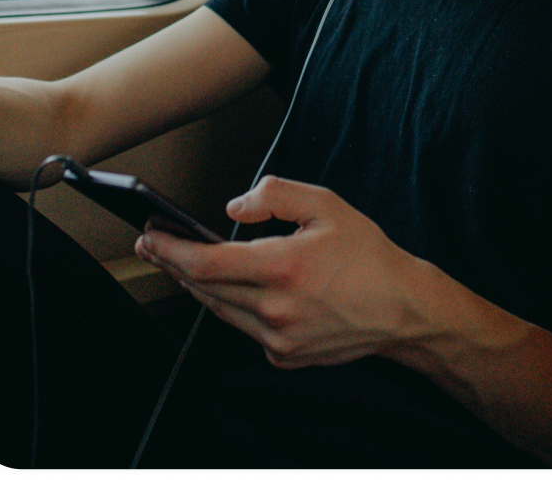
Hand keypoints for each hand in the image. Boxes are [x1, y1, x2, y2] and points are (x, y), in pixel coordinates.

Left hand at [135, 175, 425, 367]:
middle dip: (174, 264)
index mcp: (283, 267)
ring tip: (183, 263)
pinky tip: (237, 289)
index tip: (150, 236)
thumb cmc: (368, 255)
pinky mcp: (283, 355)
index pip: (206, 263)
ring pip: (220, 309)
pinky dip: (235, 306)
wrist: (400, 308)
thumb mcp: (328, 205)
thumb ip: (276, 195)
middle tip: (154, 245)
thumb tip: (233, 207)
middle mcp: (275, 308)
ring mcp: (277, 337)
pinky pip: (245, 327)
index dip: (170, 250)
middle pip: (204, 288)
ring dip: (198, 285)